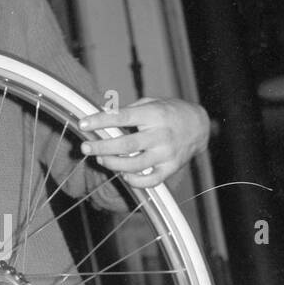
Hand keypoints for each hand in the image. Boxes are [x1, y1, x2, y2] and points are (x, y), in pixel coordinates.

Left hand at [78, 98, 209, 187]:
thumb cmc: (169, 112)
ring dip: (113, 164)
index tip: (82, 124)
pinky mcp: (171, 168)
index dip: (100, 121)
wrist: (200, 126)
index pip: (121, 118)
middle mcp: (161, 135)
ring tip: (100, 159)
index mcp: (154, 115)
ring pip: (135, 165)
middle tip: (84, 147)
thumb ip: (127, 110)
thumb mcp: (150, 103)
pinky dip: (134, 181)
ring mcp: (167, 154)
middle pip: (126, 145)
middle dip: (102, 147)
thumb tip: (100, 116)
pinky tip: (123, 174)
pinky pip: (151, 181)